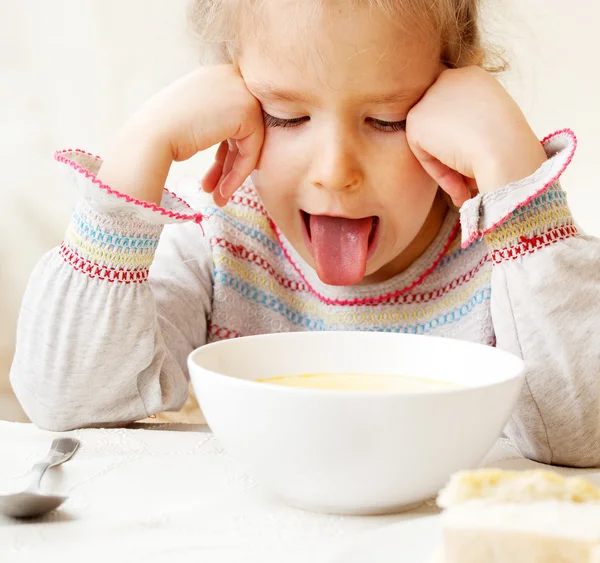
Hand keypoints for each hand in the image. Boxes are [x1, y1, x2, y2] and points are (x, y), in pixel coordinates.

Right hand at [97, 65, 263, 205]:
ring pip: (249, 141)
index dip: (225, 152)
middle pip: (242, 130)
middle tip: (217, 192)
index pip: (231, 119)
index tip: (214, 176)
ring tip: (219, 198)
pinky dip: (240, 172)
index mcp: (213, 78)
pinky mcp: (247, 110)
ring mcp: (239, 90)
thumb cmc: (159, 135)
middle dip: (230, 164)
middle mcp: (228, 77)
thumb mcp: (190, 121)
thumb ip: (211, 123)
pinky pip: (253, 147)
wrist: (150, 136)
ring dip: (234, 173)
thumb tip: (232, 144)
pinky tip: (224, 191)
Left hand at [406, 66, 547, 206]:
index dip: (468, 139)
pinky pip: (421, 151)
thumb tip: (460, 144)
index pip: (460, 111)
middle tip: (471, 175)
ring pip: (432, 139)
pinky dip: (437, 170)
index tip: (480, 158)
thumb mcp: (497, 124)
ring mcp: (430, 97)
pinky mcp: (415, 118)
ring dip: (447, 163)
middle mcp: (450, 78)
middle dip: (453, 150)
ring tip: (468, 183)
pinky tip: (457, 179)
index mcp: (473, 77)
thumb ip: (476, 125)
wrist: (505, 152)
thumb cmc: (510, 145)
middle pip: (443, 123)